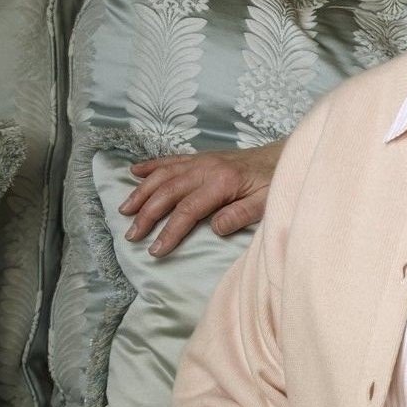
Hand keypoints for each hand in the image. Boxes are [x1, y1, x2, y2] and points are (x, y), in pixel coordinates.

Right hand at [120, 141, 283, 256]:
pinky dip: (151, 166)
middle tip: (132, 235)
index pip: (188, 210)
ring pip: (163, 175)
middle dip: (147, 214)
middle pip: (168, 192)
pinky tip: (134, 172)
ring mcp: (201, 160)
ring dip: (142, 191)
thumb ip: (240, 215)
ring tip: (125, 210)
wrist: (281, 155)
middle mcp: (206, 168)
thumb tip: (214, 228)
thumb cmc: (274, 183)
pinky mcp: (200, 157)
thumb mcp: (265, 203)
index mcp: (222, 182)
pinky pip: (170, 160)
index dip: (169, 231)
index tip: (156, 250)